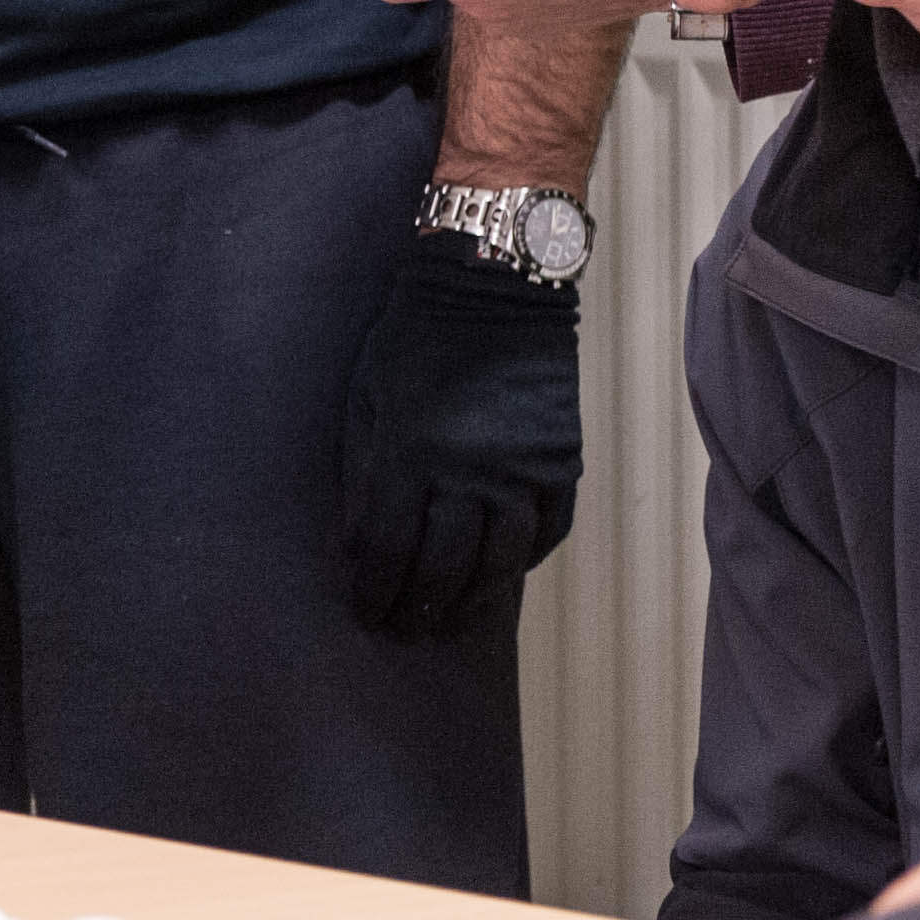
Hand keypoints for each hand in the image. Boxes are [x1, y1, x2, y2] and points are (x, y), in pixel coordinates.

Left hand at [341, 229, 581, 635]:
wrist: (494, 289)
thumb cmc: (413, 338)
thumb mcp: (368, 395)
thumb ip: (365, 466)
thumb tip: (359, 534)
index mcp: (408, 455)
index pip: (386, 548)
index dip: (372, 588)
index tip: (364, 608)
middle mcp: (467, 473)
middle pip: (441, 568)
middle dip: (415, 607)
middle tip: (401, 630)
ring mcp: (521, 472)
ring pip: (499, 564)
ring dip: (470, 601)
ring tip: (447, 620)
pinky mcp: (560, 464)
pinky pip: (548, 533)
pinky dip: (523, 563)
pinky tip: (501, 578)